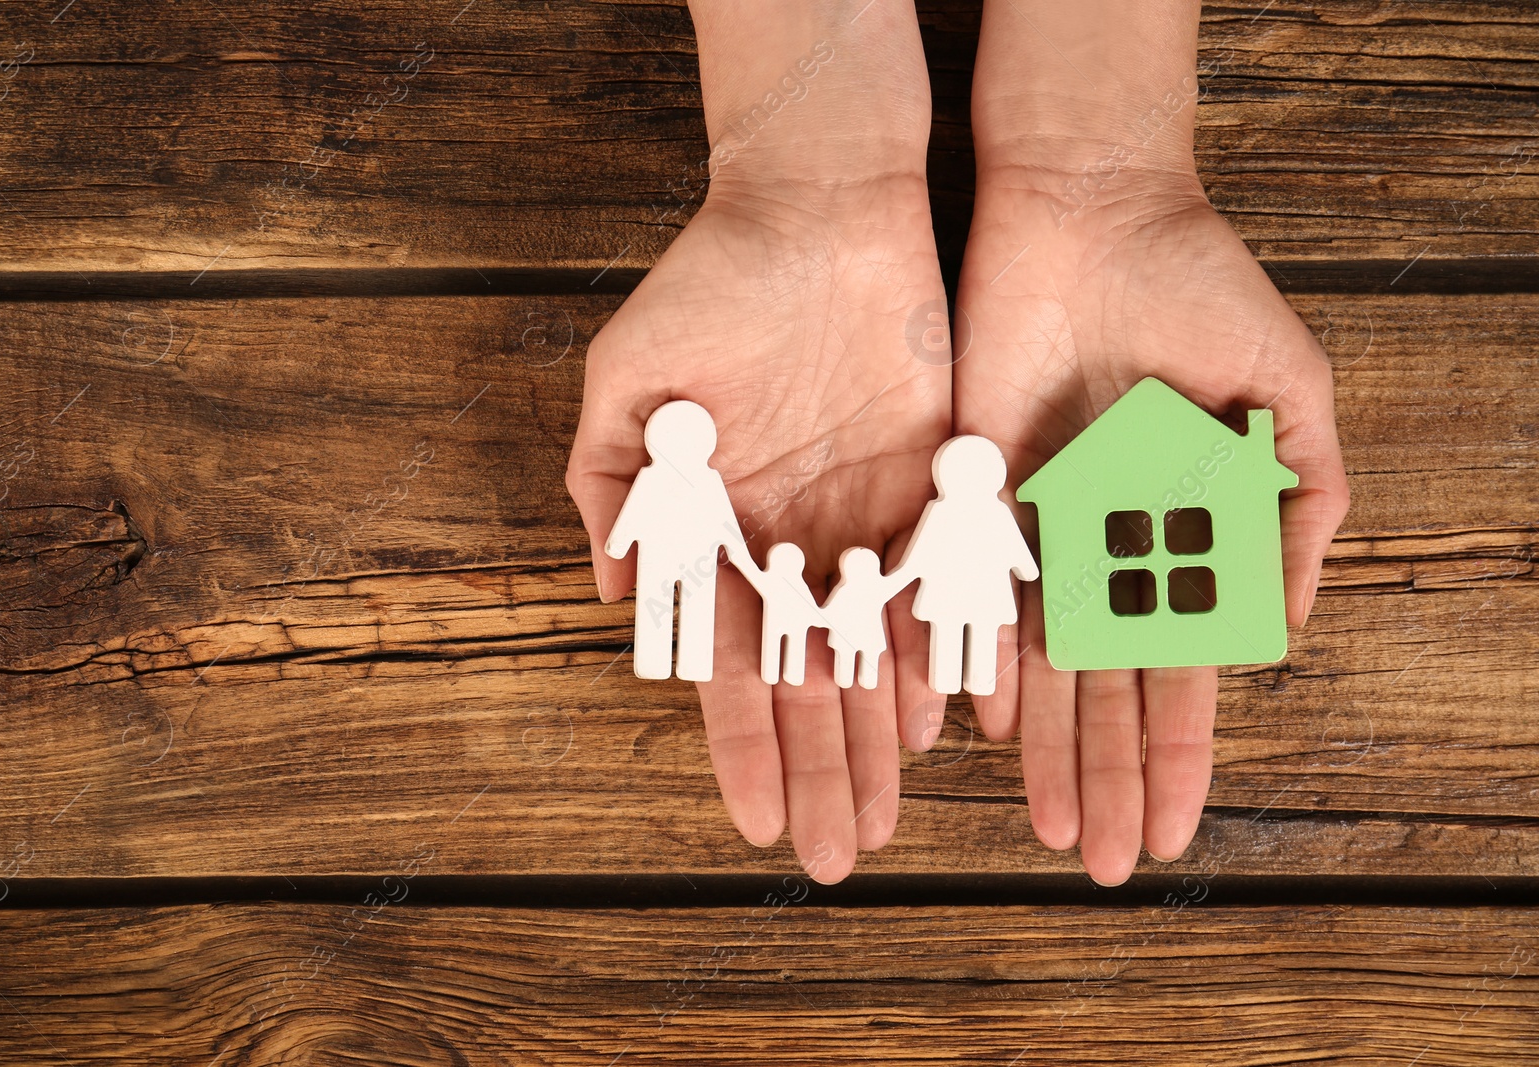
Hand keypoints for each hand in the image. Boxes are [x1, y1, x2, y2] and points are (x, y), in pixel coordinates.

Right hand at [567, 170, 950, 882]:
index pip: (732, 665)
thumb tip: (619, 593)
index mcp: (720, 532)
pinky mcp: (934, 484)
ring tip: (887, 817)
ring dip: (880, 737)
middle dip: (820, 769)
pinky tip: (942, 721)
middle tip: (836, 856)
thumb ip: (612, 489)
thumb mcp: (629, 382)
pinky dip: (942, 652)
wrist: (819, 207)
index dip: (743, 745)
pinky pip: (942, 587)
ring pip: (878, 652)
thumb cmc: (710, 286)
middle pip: (811, 681)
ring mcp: (866, 520)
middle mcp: (794, 542)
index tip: (754, 821)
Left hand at [949, 163, 1348, 884]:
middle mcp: (1100, 548)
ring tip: (1047, 825)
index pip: (1175, 674)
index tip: (1171, 832)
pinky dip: (975, 657)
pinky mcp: (971, 489)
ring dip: (1044, 746)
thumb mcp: (1285, 400)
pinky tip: (982, 727)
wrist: (1093, 210)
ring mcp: (1033, 525)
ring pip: (1036, 658)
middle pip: (1103, 689)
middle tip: (1100, 863)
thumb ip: (1295, 512)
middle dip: (1105, 774)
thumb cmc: (1202, 294)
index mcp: (1175, 538)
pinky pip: (969, 591)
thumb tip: (1279, 634)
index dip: (1174, 754)